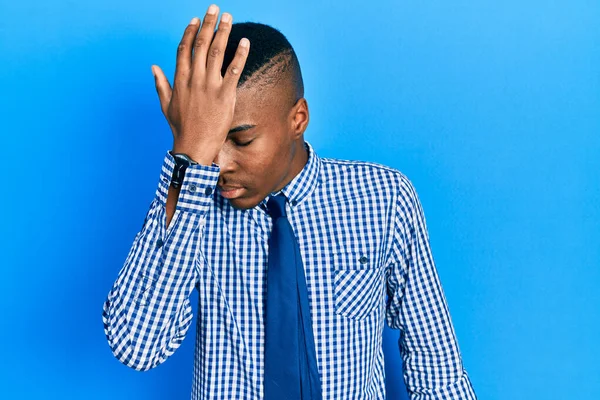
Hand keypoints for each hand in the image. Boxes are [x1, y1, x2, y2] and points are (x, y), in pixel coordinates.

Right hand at [151, 4, 249, 164]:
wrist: (194, 146)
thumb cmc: (181, 127)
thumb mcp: (166, 105)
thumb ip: (161, 84)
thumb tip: (153, 67)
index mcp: (180, 79)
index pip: (185, 48)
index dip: (191, 32)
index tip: (197, 19)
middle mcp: (194, 79)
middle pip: (202, 45)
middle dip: (209, 24)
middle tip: (215, 8)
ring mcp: (210, 86)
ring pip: (217, 52)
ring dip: (224, 32)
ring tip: (229, 17)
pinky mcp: (225, 95)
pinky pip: (234, 70)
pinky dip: (240, 55)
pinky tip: (245, 42)